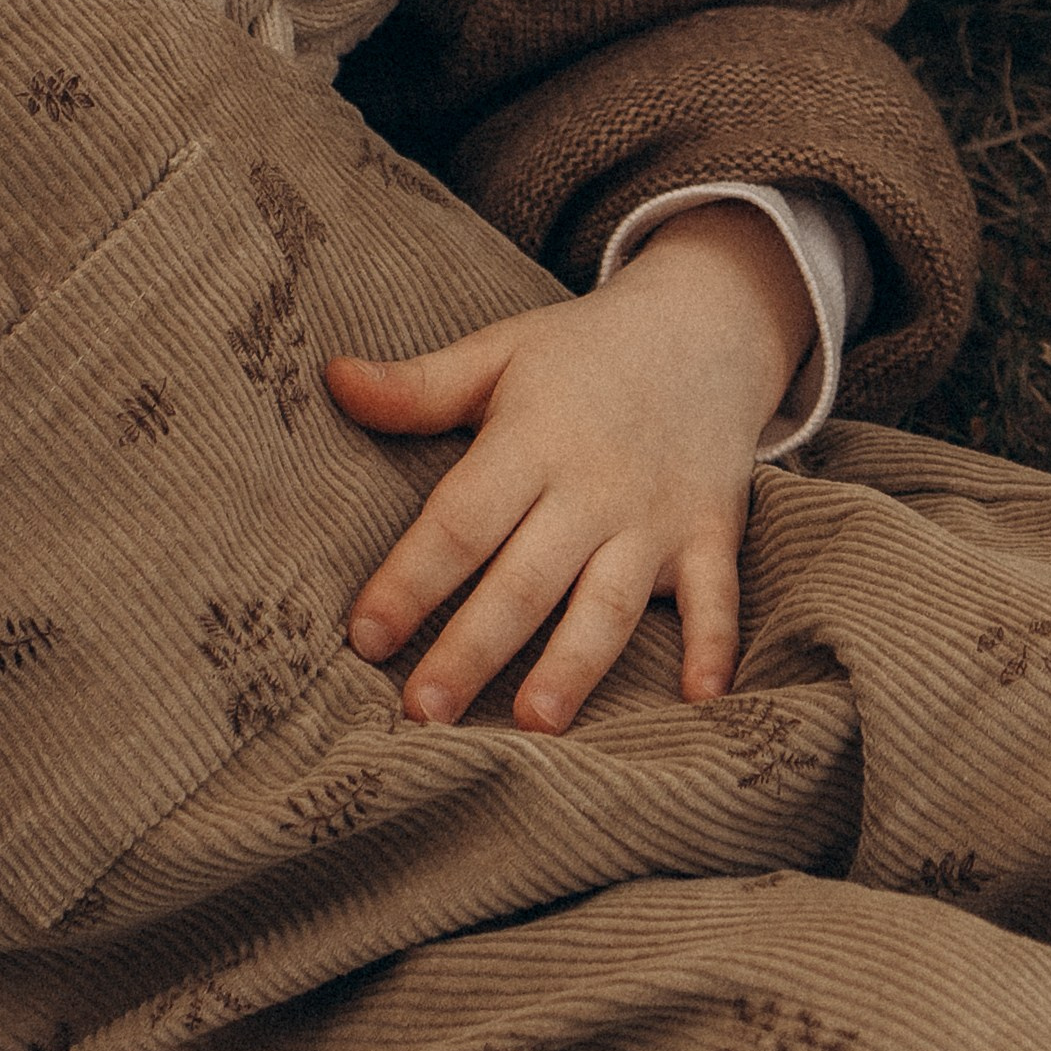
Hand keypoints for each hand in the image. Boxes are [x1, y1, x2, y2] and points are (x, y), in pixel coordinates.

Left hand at [327, 206, 814, 733]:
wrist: (705, 326)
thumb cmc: (581, 355)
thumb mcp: (499, 355)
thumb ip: (419, 386)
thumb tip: (333, 381)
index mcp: (531, 441)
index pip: (460, 521)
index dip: (410, 579)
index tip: (363, 636)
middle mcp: (592, 487)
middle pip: (524, 579)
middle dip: (473, 647)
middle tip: (423, 713)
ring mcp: (655, 517)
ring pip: (609, 603)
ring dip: (574, 664)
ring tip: (534, 724)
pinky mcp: (711, 535)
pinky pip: (716, 597)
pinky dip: (715, 646)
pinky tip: (703, 701)